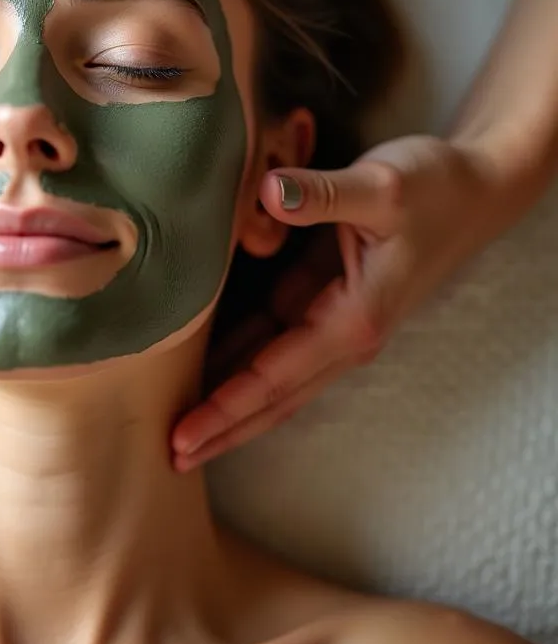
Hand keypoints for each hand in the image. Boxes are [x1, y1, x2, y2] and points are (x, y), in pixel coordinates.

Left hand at [172, 133, 516, 469]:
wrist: (473, 187)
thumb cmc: (432, 188)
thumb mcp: (379, 186)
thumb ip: (322, 194)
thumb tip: (269, 193)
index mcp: (352, 321)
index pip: (274, 378)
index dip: (225, 409)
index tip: (184, 437)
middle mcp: (341, 333)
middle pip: (270, 397)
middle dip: (222, 428)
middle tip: (169, 457)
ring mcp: (330, 320)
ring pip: (269, 376)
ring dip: (227, 404)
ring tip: (178, 430)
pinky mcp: (321, 298)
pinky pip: (271, 340)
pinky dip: (237, 360)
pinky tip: (201, 368)